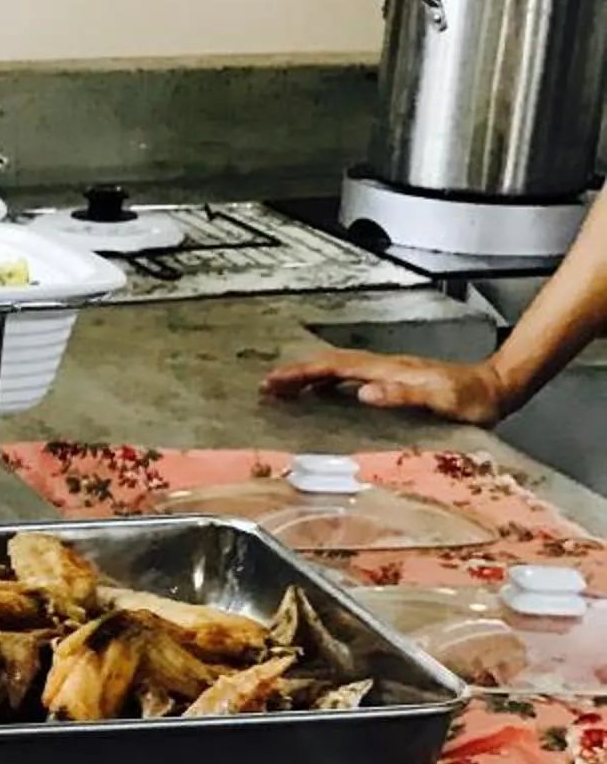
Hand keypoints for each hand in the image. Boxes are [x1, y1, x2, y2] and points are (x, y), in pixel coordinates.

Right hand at [263, 346, 506, 424]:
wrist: (498, 388)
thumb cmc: (473, 399)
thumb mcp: (442, 399)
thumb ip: (403, 393)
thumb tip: (362, 392)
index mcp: (388, 370)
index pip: (336, 368)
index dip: (303, 374)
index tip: (275, 382)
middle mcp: (384, 367)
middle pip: (330, 364)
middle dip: (296, 372)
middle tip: (266, 386)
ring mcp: (389, 372)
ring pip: (338, 369)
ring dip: (308, 376)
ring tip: (282, 388)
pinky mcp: (394, 380)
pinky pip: (350, 377)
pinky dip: (327, 383)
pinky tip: (321, 393)